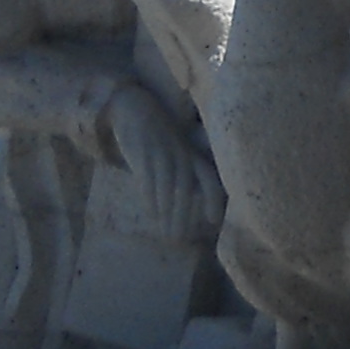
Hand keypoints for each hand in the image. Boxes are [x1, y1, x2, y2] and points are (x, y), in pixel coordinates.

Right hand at [102, 78, 220, 240]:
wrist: (136, 108)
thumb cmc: (161, 138)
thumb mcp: (179, 152)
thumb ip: (187, 175)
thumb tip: (190, 209)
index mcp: (193, 154)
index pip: (209, 178)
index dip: (213, 200)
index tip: (212, 222)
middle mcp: (182, 154)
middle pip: (186, 190)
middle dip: (184, 217)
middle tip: (179, 240)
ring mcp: (162, 153)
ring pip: (168, 189)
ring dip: (168, 214)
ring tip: (166, 234)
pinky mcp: (143, 153)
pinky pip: (149, 181)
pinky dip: (151, 201)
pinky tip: (151, 215)